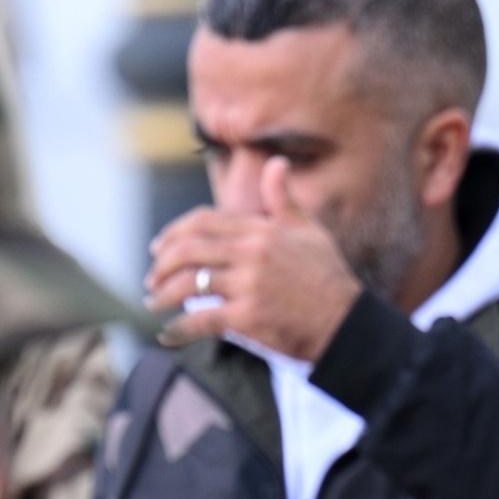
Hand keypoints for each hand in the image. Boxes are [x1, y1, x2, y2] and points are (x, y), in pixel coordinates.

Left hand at [144, 204, 365, 361]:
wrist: (347, 323)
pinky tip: (167, 334)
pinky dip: (179, 328)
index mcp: (261, 229)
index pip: (202, 221)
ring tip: (154, 303)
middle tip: (152, 279)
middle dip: (162, 264)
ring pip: (189, 283)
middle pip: (188, 250)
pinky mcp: (247, 317)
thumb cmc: (329, 278)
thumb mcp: (309, 230)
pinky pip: (200, 319)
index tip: (158, 248)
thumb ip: (283, 198)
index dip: (173, 233)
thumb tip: (276, 163)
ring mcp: (248, 285)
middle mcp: (251, 252)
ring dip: (163, 294)